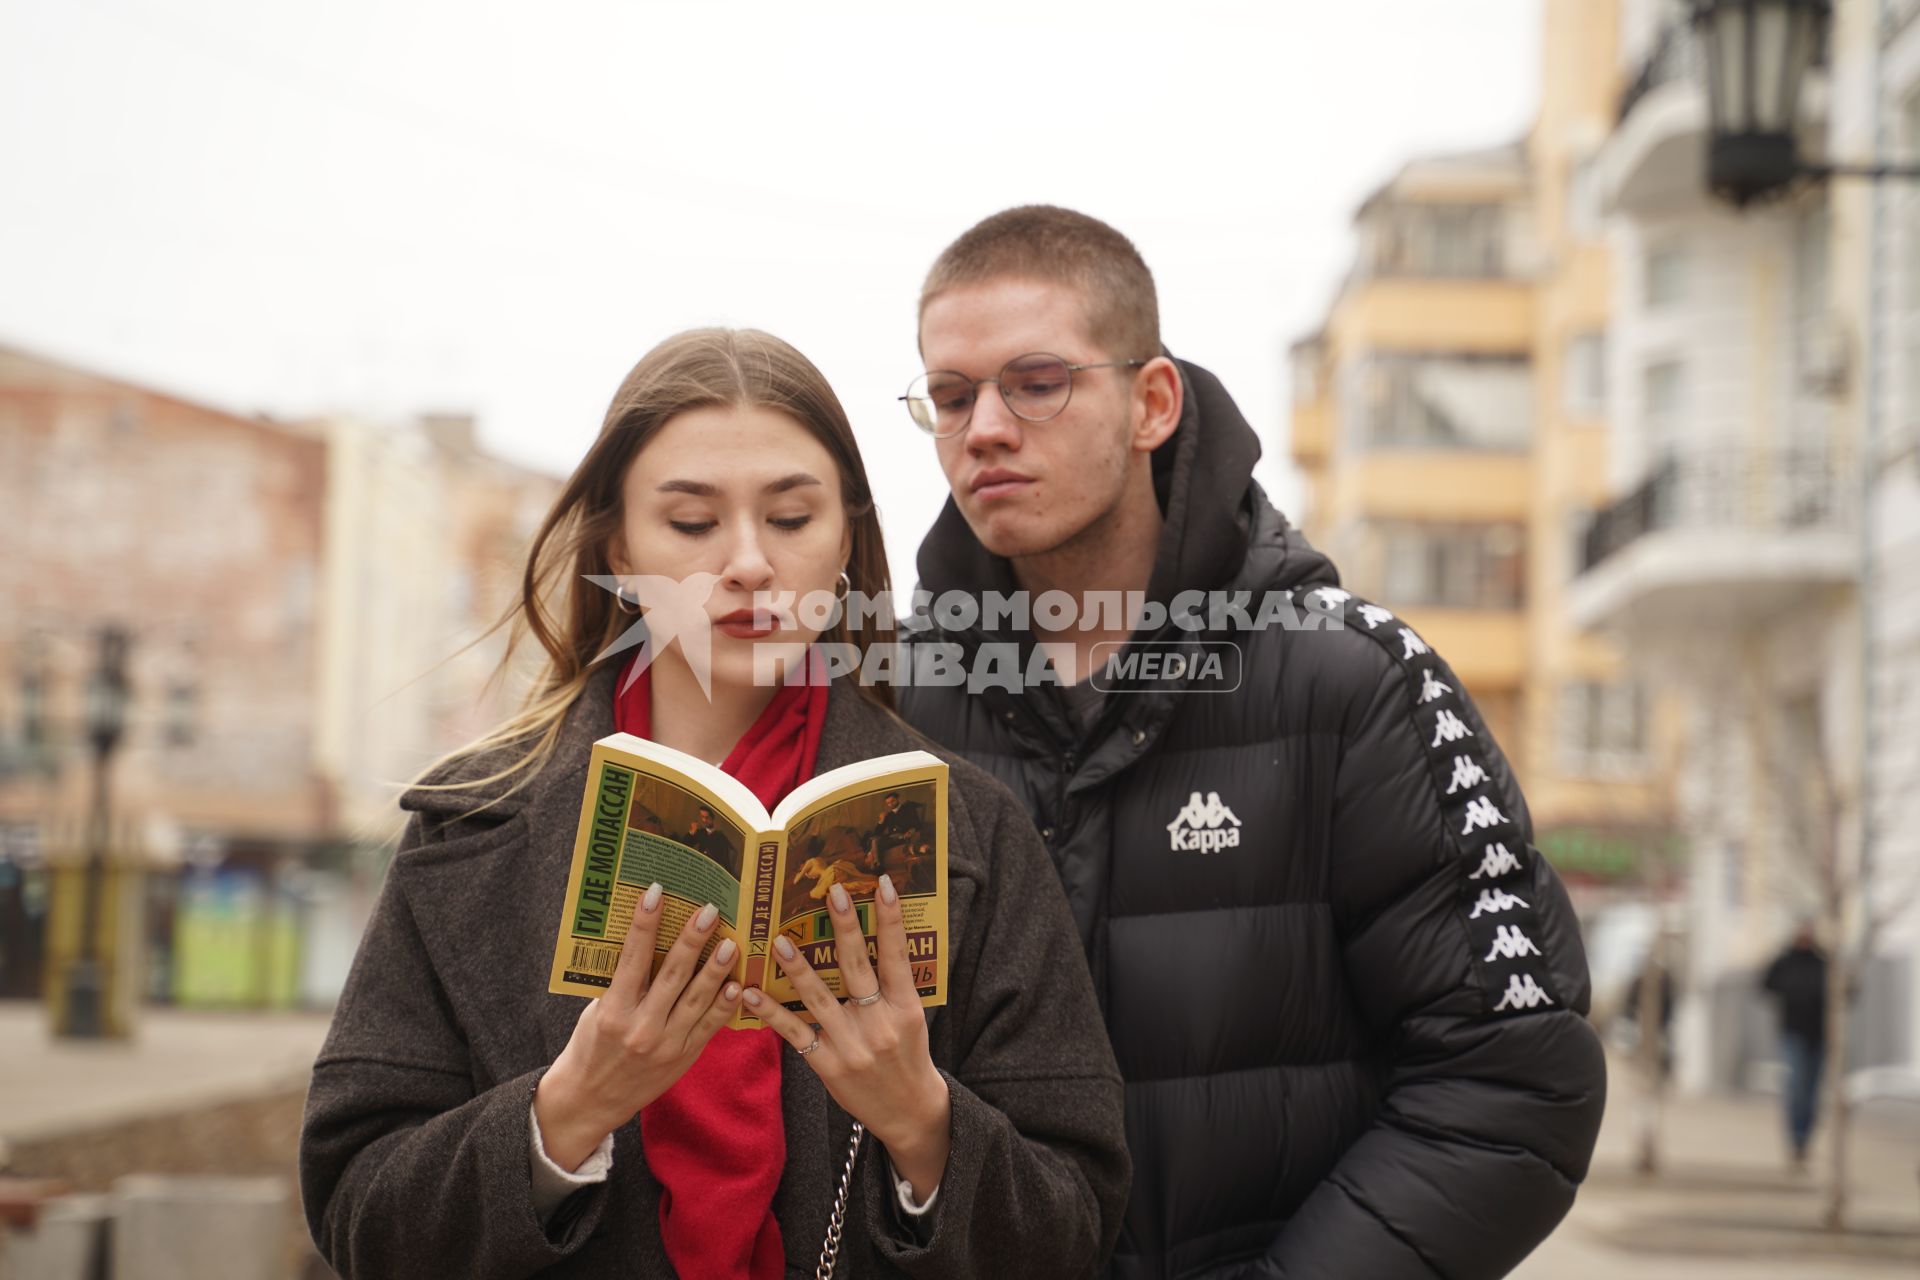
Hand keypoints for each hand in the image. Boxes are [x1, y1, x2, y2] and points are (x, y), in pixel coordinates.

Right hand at [534, 885, 740, 1170]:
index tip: (656, 892)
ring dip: (716, 969)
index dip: (644, 923)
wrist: (590, 1100)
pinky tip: (737, 984)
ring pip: (696, 999)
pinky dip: (724, 1006)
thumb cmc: (591, 1047)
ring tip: (731, 941)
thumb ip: (620, 984)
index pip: (632, 959)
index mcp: (613, 1012)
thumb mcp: (596, 1012)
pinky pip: (709, 1027)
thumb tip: (647, 941)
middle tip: (709, 909)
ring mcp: (666, 1045)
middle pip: (671, 975)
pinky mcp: (684, 1057)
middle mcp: (641, 1028)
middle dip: (691, 940)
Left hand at [744, 875, 950, 1199]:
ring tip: (778, 938)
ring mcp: (852, 1046)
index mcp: (905, 1007)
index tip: (881, 883)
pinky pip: (796, 1033)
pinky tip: (752, 993)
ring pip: (820, 998)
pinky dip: (772, 1013)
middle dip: (845, 927)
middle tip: (833, 892)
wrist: (909, 1111)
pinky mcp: (828, 1065)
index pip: (898, 955)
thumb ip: (893, 985)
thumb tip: (874, 939)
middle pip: (859, 968)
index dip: (891, 919)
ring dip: (798, 967)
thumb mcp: (912, 1018)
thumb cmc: (908, 1055)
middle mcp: (879, 1024)